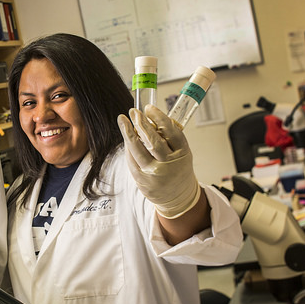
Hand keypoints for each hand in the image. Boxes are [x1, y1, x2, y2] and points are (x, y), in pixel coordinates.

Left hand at [117, 104, 200, 218]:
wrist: (177, 196)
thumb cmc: (177, 168)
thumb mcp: (181, 151)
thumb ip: (169, 136)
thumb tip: (150, 117)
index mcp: (182, 153)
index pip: (171, 132)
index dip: (159, 118)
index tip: (148, 108)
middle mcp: (169, 164)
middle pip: (153, 141)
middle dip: (141, 124)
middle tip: (133, 111)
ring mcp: (155, 173)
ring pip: (138, 150)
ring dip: (128, 133)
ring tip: (122, 119)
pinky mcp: (142, 179)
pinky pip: (131, 159)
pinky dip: (128, 147)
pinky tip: (125, 137)